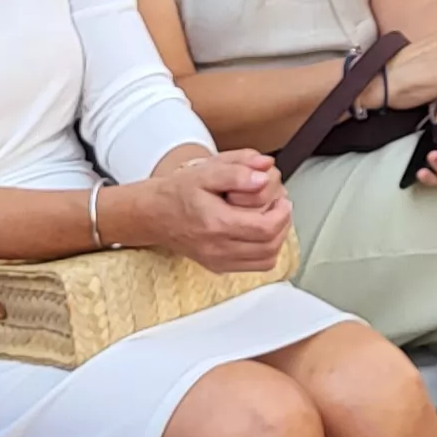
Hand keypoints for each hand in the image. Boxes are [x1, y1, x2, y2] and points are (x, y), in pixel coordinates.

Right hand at [120, 147, 291, 273]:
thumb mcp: (205, 171)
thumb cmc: (178, 191)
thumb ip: (236, 171)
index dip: (282, 213)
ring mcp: (217, 261)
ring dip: (277, 239)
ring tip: (272, 218)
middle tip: (280, 207)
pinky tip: (259, 232)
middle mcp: (217, 248)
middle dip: (283, 224)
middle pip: (270, 246)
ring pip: (265, 260)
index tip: (282, 199)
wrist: (152, 214)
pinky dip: (265, 250)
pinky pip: (254, 266)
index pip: (265, 228)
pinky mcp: (218, 266)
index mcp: (216, 223)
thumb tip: (264, 174)